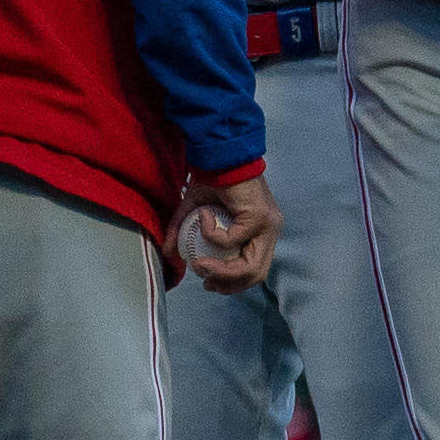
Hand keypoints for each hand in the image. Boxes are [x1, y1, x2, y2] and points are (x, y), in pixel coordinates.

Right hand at [174, 166, 279, 292]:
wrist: (219, 154)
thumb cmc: (213, 179)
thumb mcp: (195, 211)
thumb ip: (183, 232)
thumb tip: (168, 254)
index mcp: (262, 232)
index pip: (256, 269)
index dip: (233, 284)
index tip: (209, 284)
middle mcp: (270, 231)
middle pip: (256, 274)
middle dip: (228, 284)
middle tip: (204, 281)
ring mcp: (268, 225)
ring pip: (250, 265)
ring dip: (221, 270)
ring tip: (199, 263)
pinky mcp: (259, 217)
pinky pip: (232, 239)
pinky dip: (212, 234)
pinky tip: (203, 217)